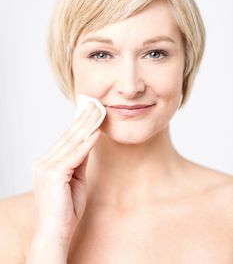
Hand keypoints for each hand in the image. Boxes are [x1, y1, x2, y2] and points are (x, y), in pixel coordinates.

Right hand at [31, 102, 101, 244]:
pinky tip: (95, 132)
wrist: (55, 233)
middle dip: (83, 119)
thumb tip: (89, 141)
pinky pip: (74, 155)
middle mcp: (42, 163)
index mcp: (45, 164)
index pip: (65, 139)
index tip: (89, 111)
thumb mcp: (76, 179)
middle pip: (67, 137)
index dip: (79, 124)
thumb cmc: (65, 210)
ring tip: (98, 112)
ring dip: (87, 126)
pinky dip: (86, 143)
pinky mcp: (52, 174)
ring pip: (71, 142)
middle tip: (95, 104)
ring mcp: (45, 168)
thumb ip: (79, 160)